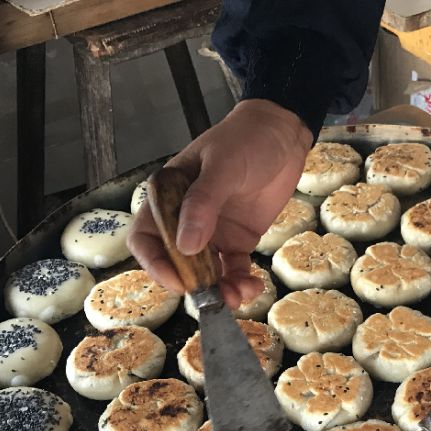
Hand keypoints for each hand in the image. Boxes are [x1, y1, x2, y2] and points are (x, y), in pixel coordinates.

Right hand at [128, 99, 311, 307]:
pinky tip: (253, 286)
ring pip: (206, 272)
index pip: (146, 237)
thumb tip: (185, 246)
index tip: (177, 281)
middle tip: (214, 296)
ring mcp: (211, 232)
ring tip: (238, 296)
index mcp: (168, 196)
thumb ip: (202, 204)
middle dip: (192, 284)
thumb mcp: (222, 167)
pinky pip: (233, 269)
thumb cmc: (247, 139)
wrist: (284, 134)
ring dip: (218, 289)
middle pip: (176, 263)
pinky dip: (240, 282)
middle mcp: (185, 219)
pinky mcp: (237, 240)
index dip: (155, 263)